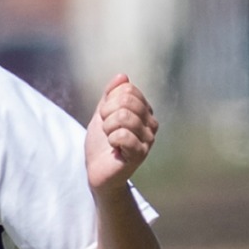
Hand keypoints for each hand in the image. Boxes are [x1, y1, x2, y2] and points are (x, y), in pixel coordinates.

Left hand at [84, 73, 157, 193]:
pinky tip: (114, 148)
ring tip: (110, 138)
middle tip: (106, 128)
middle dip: (107, 113)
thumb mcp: (102, 114)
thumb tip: (122, 76)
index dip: (109, 101)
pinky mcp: (141, 154)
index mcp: (144, 111)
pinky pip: (123, 135)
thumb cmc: (101, 144)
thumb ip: (110, 95)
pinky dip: (112, 140)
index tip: (105, 116)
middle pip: (127, 101)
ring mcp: (148, 139)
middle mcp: (151, 123)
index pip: (128, 90)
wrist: (98, 172)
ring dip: (108, 128)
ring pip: (124, 117)